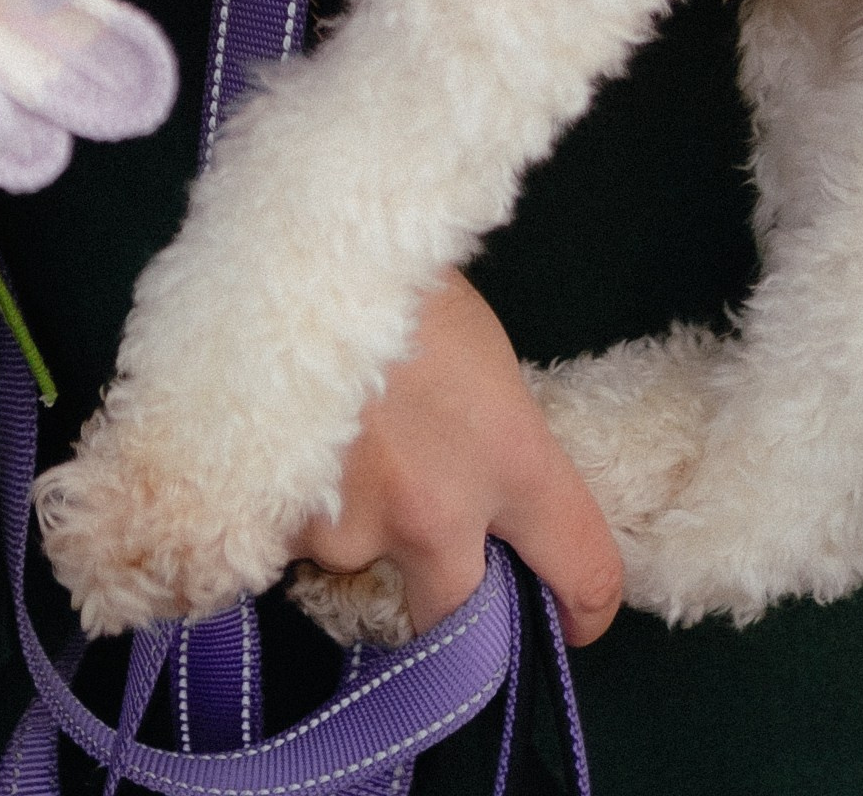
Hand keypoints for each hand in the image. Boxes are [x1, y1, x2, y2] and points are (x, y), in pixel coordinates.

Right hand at [289, 271, 622, 645]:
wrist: (291, 242)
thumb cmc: (399, 270)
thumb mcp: (479, 347)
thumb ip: (492, 439)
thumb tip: (480, 483)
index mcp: (512, 461)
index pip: (583, 571)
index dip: (585, 604)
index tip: (571, 612)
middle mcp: (437, 513)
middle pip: (458, 620)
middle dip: (448, 599)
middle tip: (427, 552)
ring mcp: (350, 525)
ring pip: (357, 561)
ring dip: (350, 524)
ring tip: (330, 445)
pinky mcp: (278, 520)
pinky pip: (289, 536)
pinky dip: (290, 503)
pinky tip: (283, 440)